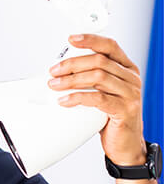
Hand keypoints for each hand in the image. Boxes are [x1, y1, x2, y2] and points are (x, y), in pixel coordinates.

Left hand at [49, 34, 146, 164]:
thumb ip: (88, 78)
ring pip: (98, 77)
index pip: (110, 46)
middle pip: (99, 61)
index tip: (71, 39)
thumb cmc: (110, 116)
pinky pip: (99, 98)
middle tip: (53, 71)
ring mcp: (131, 93)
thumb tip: (58, 70)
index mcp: (126, 68)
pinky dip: (78, 97)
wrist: (125, 144)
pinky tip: (64, 100)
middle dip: (71, 64)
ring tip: (54, 85)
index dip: (90, 40)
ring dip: (71, 80)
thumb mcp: (101, 91)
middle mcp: (131, 78)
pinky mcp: (126, 109)